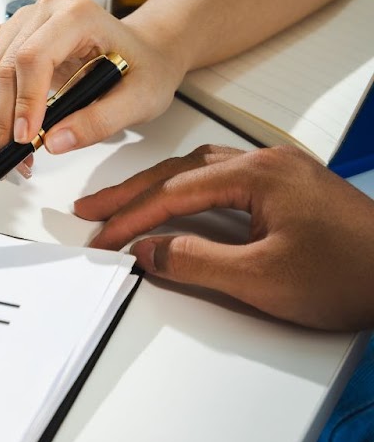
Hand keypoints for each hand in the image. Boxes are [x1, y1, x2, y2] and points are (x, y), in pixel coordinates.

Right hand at [0, 0, 188, 160]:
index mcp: (76, 15)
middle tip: (19, 159)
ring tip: (12, 147)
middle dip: (5, 119)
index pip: (32, 57)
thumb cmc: (145, 69)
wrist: (146, 52)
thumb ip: (98, 122)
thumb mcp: (140, 100)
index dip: (25, 101)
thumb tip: (53, 142)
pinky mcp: (7, 34)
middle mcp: (42, 11)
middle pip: (3, 68)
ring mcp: (20, 20)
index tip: (27, 140)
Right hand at [78, 145, 373, 330]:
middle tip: (94, 211)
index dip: (131, 217)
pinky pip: (227, 179)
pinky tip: (181, 205)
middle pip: (182, 171)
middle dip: (133, 193)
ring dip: (161, 187)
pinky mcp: (295, 191)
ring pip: (203, 170)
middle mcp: (270, 163)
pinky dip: (192, 192)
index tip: (103, 236)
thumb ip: (195, 262)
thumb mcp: (262, 279)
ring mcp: (285, 174)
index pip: (174, 192)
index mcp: (260, 174)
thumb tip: (149, 252)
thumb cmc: (354, 275)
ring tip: (126, 206)